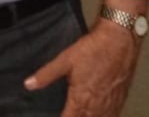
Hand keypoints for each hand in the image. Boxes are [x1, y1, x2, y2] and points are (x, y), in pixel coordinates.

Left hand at [23, 20, 139, 116]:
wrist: (120, 40)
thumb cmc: (92, 49)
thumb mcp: (65, 59)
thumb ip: (46, 75)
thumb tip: (28, 85)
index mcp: (81, 99)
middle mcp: (97, 106)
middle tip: (70, 114)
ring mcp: (111, 104)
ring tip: (82, 114)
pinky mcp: (121, 98)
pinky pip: (113, 116)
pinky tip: (101, 115)